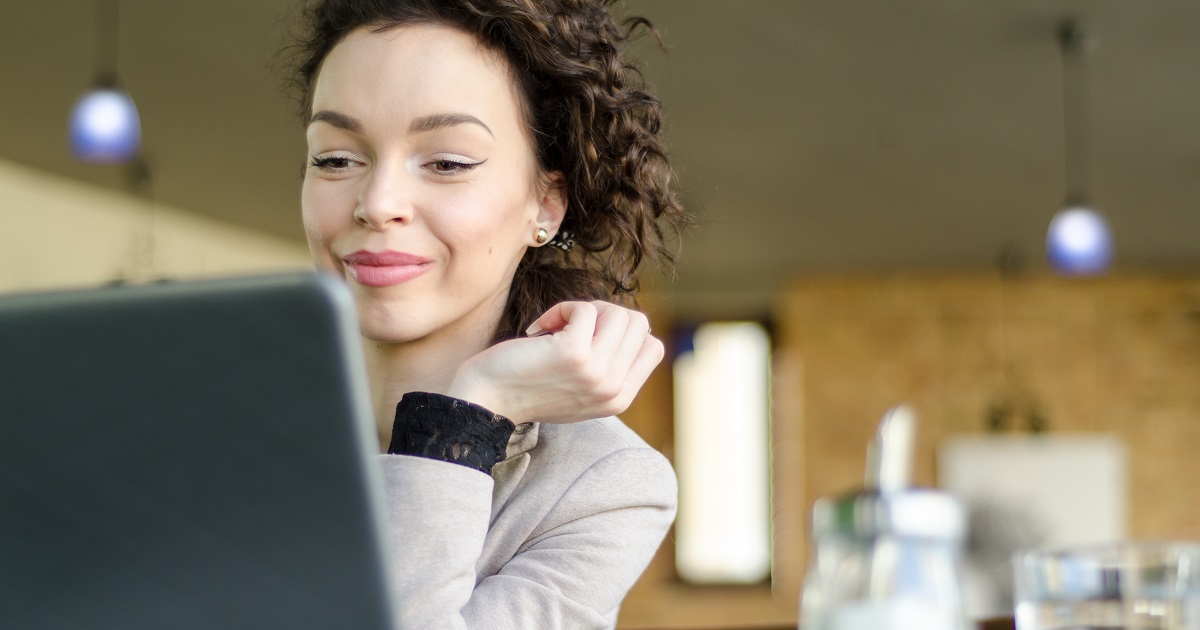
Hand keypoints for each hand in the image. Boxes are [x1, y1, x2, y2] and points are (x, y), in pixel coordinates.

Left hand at [446, 301, 663, 423]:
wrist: (485, 402)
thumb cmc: (526, 386)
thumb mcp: (579, 388)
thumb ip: (608, 368)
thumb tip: (629, 322)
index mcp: (619, 399)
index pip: (652, 347)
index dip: (623, 331)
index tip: (589, 338)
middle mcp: (614, 390)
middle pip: (638, 324)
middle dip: (604, 315)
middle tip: (571, 328)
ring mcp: (597, 373)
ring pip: (618, 313)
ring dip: (584, 310)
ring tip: (556, 327)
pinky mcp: (574, 354)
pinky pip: (586, 309)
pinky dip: (562, 309)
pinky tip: (540, 328)